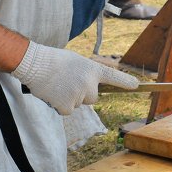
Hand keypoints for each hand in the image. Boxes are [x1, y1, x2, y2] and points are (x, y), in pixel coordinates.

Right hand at [12, 42, 137, 115]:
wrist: (35, 64)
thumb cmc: (53, 61)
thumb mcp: (76, 62)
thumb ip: (86, 74)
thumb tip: (89, 88)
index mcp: (92, 69)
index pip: (113, 77)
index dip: (125, 82)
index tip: (136, 85)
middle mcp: (89, 83)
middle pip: (93, 98)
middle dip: (83, 95)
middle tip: (67, 83)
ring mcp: (79, 95)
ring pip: (79, 104)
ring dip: (69, 99)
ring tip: (57, 85)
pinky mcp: (67, 106)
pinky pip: (67, 111)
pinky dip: (59, 105)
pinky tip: (53, 93)